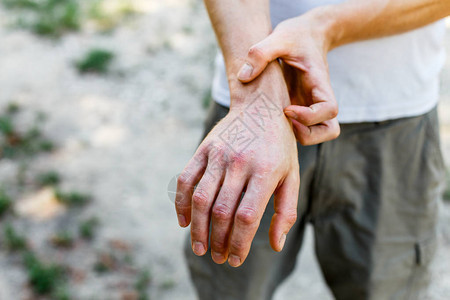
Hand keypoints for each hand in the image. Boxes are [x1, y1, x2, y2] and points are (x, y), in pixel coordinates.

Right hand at [175, 65, 299, 266]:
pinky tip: (183, 222)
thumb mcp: (292, 176)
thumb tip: (275, 245)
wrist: (261, 107)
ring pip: (201, 199)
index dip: (239, 243)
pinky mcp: (204, 149)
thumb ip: (286, 211)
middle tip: (218, 257)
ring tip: (200, 248)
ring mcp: (219, 154)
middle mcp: (240, 163)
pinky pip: (186, 179)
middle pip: (221, 212)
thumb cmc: (280, 147)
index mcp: (265, 172)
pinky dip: (181, 203)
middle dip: (218, 241)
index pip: (247, 217)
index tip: (236, 260)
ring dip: (197, 229)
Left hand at [237, 12, 339, 144]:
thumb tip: (244, 77)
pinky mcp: (300, 109)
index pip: (329, 110)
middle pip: (329, 130)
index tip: (286, 109)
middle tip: (283, 121)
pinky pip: (301, 130)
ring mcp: (310, 106)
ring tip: (277, 123)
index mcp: (320, 83)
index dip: (310, 116)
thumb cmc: (296, 36)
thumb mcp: (279, 37)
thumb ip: (261, 53)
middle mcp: (319, 99)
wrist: (307, 34)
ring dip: (300, 136)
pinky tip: (269, 119)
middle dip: (308, 134)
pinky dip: (288, 132)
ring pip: (318, 134)